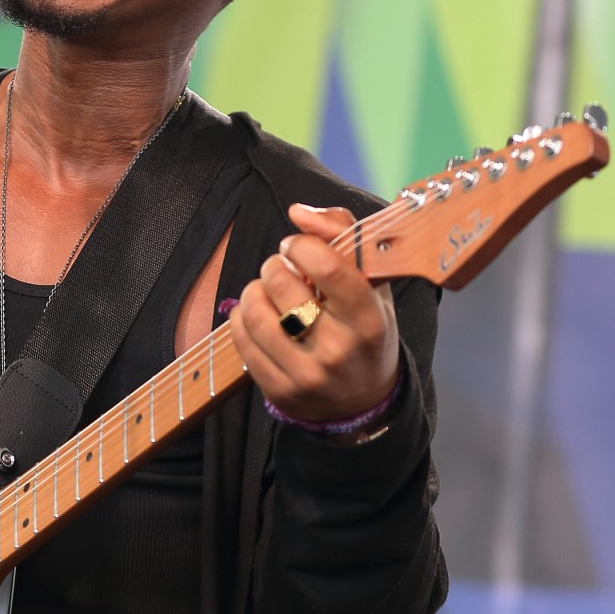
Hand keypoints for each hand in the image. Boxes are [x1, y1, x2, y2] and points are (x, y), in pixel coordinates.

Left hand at [229, 204, 398, 421]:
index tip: (295, 245)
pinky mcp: (279, 391)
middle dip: (274, 265)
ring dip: (254, 290)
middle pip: (284, 287)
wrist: (363, 402)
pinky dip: (242, 317)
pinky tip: (257, 314)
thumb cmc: (365, 330)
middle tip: (281, 268)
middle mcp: (339, 350)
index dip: (302, 245)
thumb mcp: (372, 284)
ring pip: (257, 314)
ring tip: (266, 290)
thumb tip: (298, 211)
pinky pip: (242, 340)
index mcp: (369, 319)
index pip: (329, 269)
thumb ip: (342, 234)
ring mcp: (307, 374)